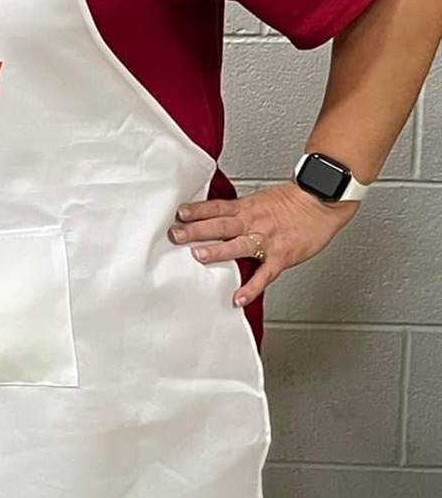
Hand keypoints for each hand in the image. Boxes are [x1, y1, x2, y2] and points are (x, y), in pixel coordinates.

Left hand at [171, 183, 358, 306]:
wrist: (322, 200)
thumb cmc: (293, 201)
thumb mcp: (259, 200)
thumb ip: (238, 211)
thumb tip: (214, 217)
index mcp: (246, 208)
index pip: (215, 208)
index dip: (196, 211)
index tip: (178, 214)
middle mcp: (253, 222)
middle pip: (220, 225)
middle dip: (196, 230)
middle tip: (176, 235)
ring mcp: (267, 239)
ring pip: (238, 246)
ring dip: (217, 251)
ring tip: (198, 256)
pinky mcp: (282, 255)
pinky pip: (265, 274)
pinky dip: (252, 287)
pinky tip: (238, 297)